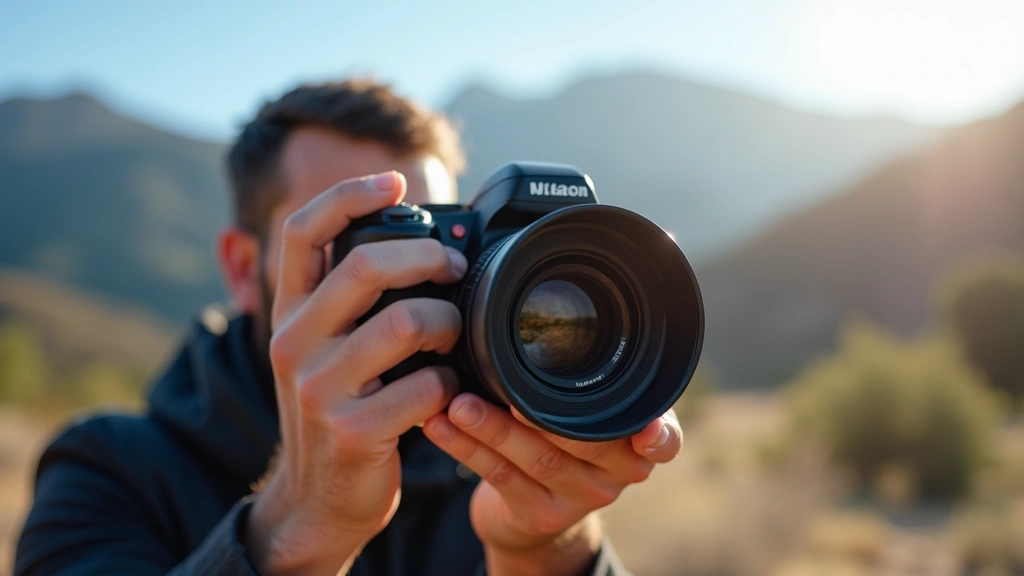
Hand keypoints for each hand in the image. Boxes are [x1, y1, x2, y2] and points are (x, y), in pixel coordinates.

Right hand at [244, 172, 468, 575]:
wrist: (316, 500)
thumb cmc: (338, 409)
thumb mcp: (325, 350)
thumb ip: (352, 302)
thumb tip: (426, 244)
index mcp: (287, 314)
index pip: (303, 232)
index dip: (349, 194)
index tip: (394, 181)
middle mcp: (293, 344)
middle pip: (365, 265)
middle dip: (427, 256)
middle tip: (453, 266)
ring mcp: (319, 389)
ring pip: (405, 322)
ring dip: (448, 323)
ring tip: (454, 336)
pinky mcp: (354, 431)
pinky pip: (425, 386)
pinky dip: (450, 383)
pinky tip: (445, 391)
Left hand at [422, 394, 681, 575]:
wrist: (537, 512)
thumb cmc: (564, 438)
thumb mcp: (587, 412)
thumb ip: (587, 380)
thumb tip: (547, 316)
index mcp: (635, 436)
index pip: (663, 439)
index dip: (660, 435)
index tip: (648, 432)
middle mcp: (618, 471)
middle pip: (583, 442)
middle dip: (538, 416)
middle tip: (505, 392)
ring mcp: (579, 496)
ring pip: (536, 459)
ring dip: (492, 429)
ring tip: (456, 404)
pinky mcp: (540, 513)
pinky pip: (500, 477)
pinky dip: (466, 449)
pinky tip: (440, 426)